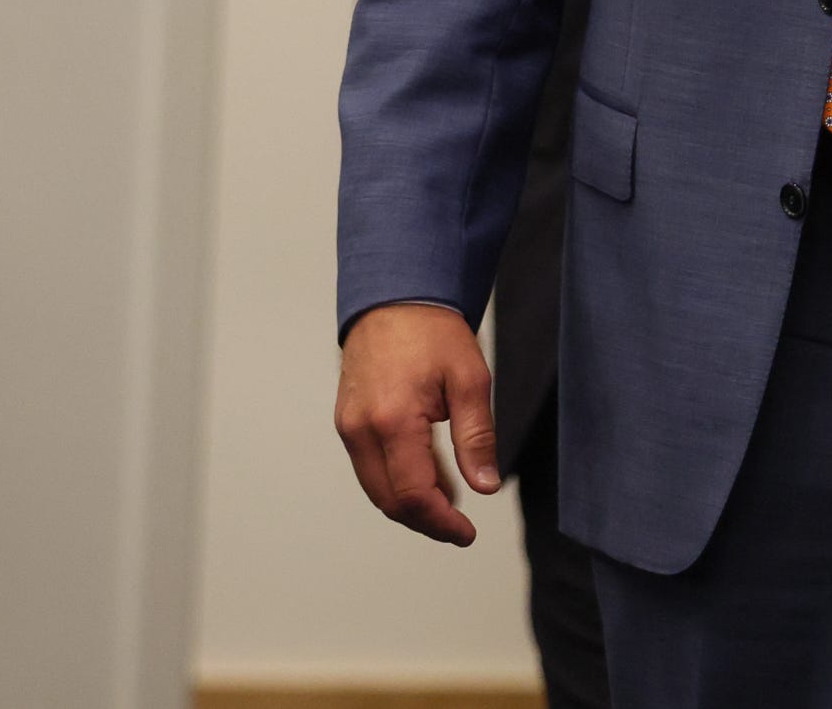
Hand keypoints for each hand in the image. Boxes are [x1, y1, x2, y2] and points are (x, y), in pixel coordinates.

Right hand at [335, 301, 500, 544]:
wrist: (394, 298)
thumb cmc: (433, 333)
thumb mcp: (470, 379)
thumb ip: (476, 436)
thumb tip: (484, 486)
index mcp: (393, 421)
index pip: (413, 494)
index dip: (441, 522)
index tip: (466, 533)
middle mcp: (361, 430)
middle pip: (389, 501)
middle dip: (425, 521)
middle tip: (459, 528)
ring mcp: (348, 427)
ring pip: (376, 489)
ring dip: (410, 504)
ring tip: (449, 505)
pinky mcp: (347, 422)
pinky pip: (369, 467)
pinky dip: (395, 482)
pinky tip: (427, 478)